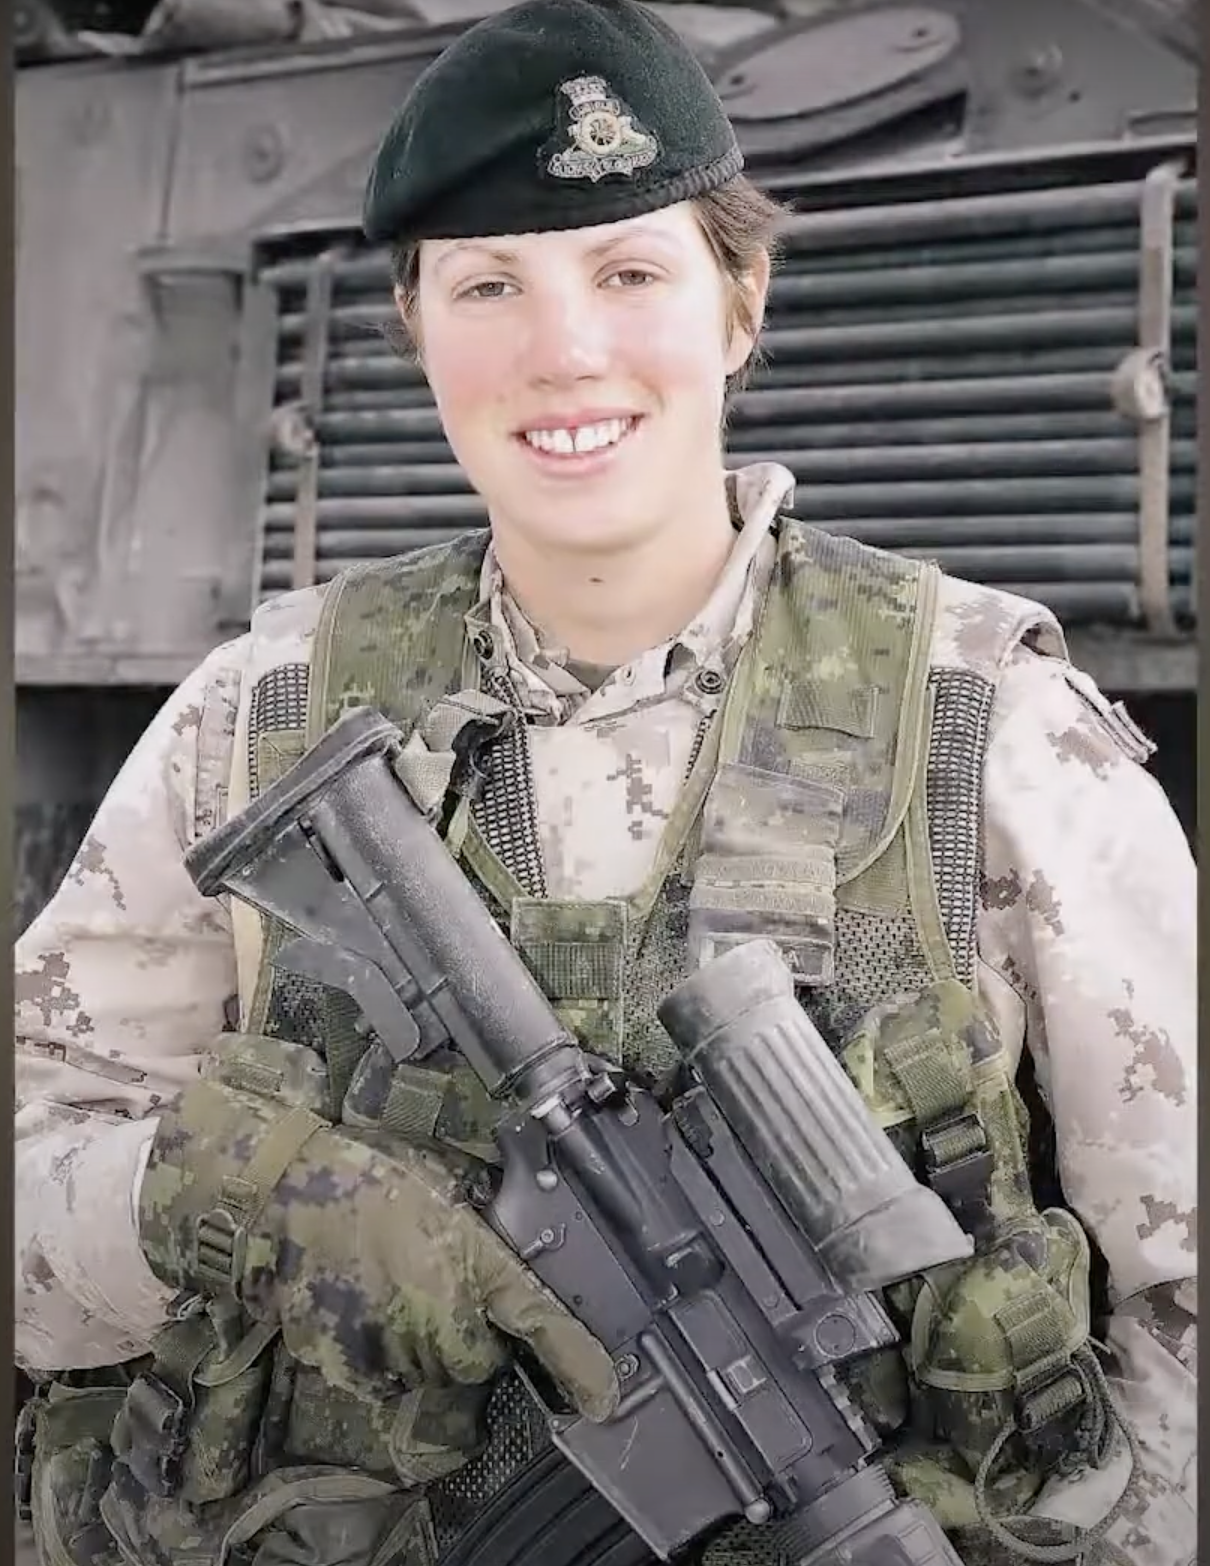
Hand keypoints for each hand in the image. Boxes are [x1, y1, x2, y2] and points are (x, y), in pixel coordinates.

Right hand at [137, 1076, 619, 1421]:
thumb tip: (507, 1250)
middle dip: (469, 1332)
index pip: (539, 1318)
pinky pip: (382, 1374)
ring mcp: (392, 1350)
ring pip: (430, 1372)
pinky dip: (379, 1352)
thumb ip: (481, 1231)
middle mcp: (440, 1317)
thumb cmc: (363, 1176)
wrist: (279, 1195)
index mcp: (472, 1262)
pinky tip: (360, 1302)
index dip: (579, 1362)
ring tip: (392, 1283)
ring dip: (425, 1344)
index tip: (603, 1396)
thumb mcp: (442, 1186)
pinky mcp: (348, 1367)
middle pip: (479, 1359)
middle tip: (438, 1279)